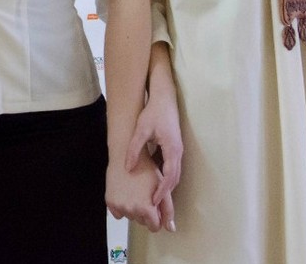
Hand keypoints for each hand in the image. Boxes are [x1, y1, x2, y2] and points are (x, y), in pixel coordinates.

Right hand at [107, 149, 164, 230]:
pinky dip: (122, 207)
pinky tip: (126, 193)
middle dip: (145, 212)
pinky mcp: (109, 202)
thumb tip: (170, 228)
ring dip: (134, 209)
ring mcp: (119, 206)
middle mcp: (132, 210)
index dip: (157, 216)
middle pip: (142, 222)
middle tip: (145, 194)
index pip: (155, 227)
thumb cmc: (146, 169)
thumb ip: (168, 210)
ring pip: (131, 217)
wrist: (126, 155)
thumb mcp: (162, 187)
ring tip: (136, 191)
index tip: (155, 205)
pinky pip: (118, 214)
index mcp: (146, 208)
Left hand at [126, 99, 181, 230]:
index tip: (153, 202)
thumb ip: (134, 148)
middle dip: (165, 193)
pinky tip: (152, 181)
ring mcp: (177, 150)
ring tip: (152, 198)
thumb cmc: (153, 112)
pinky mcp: (174, 148)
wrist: (164, 99)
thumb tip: (128, 168)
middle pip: (174, 179)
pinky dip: (164, 177)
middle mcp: (178, 152)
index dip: (162, 191)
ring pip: (174, 174)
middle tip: (153, 206)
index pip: (170, 176)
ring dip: (165, 186)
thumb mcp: (141, 129)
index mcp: (172, 149)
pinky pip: (171, 167)